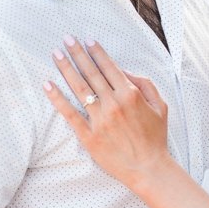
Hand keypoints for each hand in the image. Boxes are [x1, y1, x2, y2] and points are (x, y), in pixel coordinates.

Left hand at [45, 37, 170, 190]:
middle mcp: (114, 104)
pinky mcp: (89, 135)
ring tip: (56, 55)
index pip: (110, 67)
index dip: (97, 52)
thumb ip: (145, 84)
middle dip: (78, 54)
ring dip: (66, 69)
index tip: (87, 40)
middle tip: (67, 39)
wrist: (148, 167)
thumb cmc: (155, 137)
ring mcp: (99, 119)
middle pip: (92, 73)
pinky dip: (57, 98)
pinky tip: (48, 85)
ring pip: (79, 88)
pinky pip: (69, 113)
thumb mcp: (160, 106)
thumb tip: (125, 71)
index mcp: (131, 94)